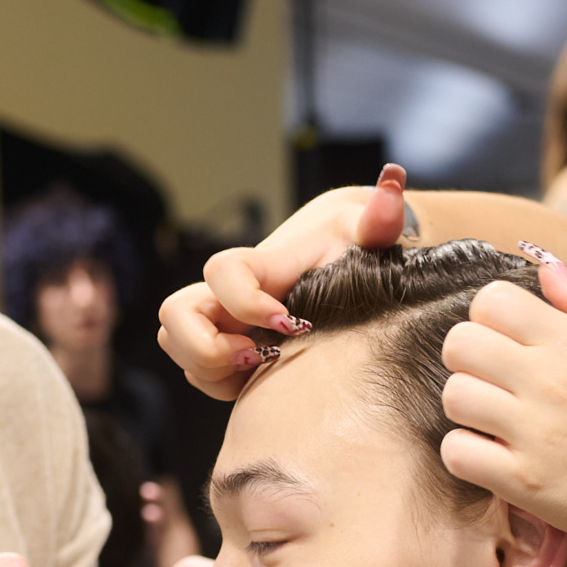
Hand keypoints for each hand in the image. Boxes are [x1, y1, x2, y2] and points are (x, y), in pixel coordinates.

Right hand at [158, 164, 412, 398]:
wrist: (342, 261)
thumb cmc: (353, 245)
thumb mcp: (370, 230)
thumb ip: (381, 215)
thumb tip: (392, 183)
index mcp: (261, 265)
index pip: (222, 272)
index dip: (243, 301)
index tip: (289, 323)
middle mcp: (229, 293)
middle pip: (174, 315)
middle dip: (208, 347)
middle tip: (262, 354)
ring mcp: (223, 321)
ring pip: (175, 344)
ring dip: (210, 368)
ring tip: (263, 365)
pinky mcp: (228, 349)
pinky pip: (199, 373)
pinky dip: (221, 384)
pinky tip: (267, 378)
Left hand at [438, 253, 566, 556]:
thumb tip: (544, 265)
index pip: (491, 301)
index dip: (489, 318)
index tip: (505, 341)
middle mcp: (550, 382)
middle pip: (459, 343)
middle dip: (468, 358)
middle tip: (493, 379)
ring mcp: (532, 434)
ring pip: (452, 396)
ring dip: (468, 407)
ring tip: (496, 419)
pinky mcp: (519, 481)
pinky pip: (455, 451)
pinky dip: (466, 453)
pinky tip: (493, 454)